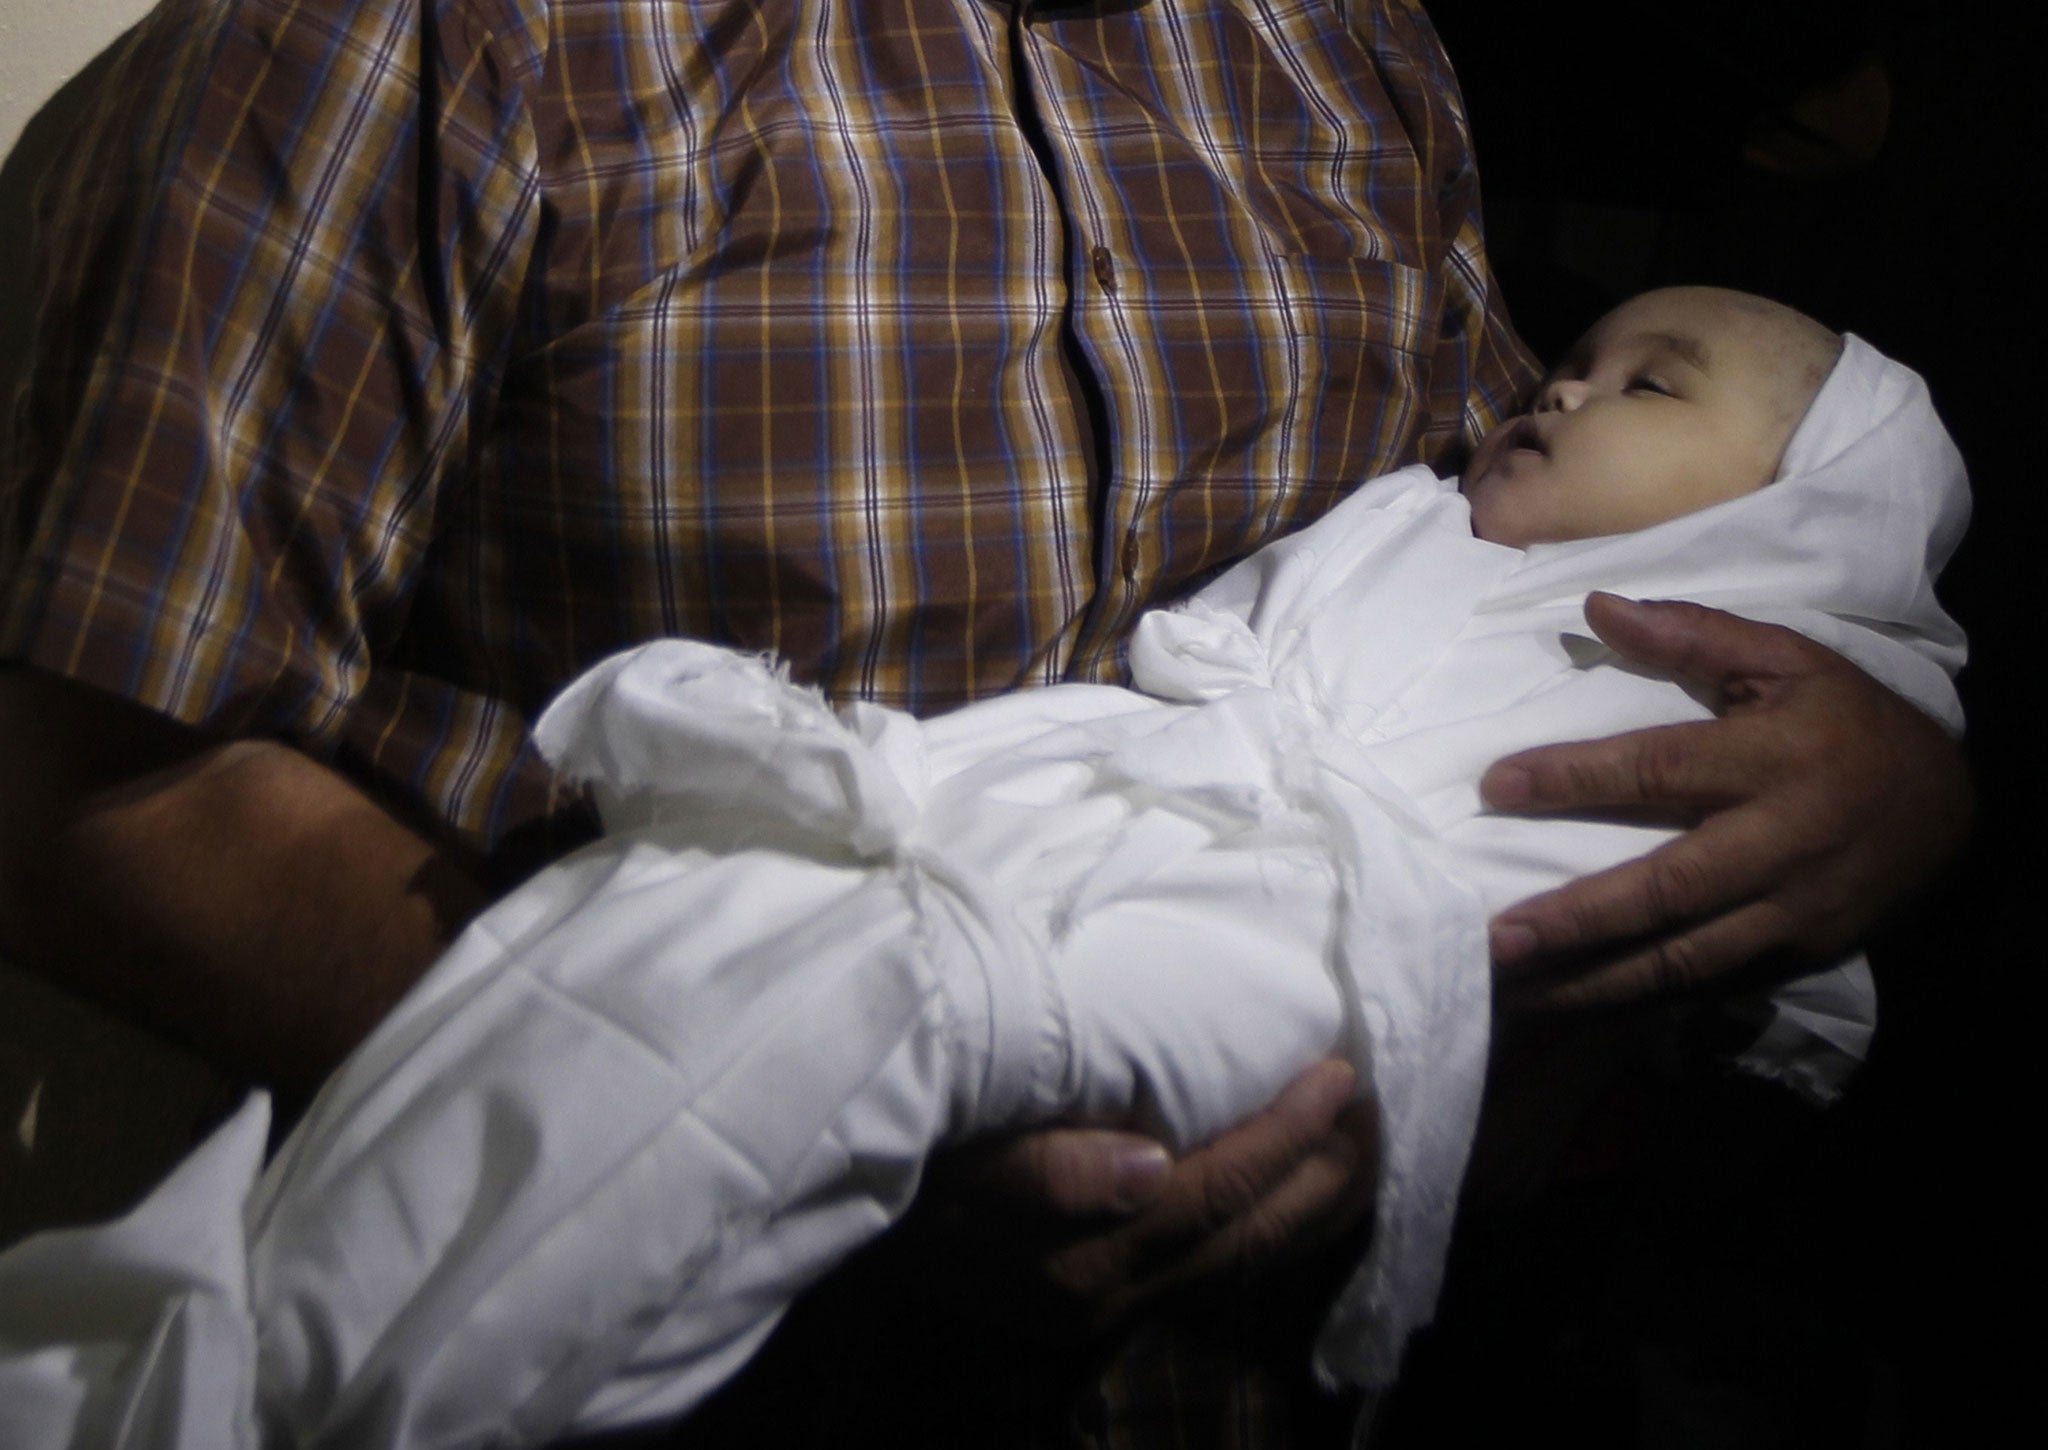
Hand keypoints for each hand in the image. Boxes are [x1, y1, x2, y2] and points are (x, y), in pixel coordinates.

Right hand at [920, 1060, 1375, 1339]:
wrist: (840, 1188)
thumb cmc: (905, 1148)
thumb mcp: (957, 1151)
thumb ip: (1050, 1170)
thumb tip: (1153, 1169)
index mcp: (1080, 1258)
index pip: (1215, 1193)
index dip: (1283, 1135)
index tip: (1338, 1074)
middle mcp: (1105, 1297)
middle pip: (1247, 1239)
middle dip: (1324, 1174)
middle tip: (1384, 1105)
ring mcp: (1104, 1308)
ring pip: (1241, 1263)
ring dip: (1310, 1203)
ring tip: (1363, 1142)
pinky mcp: (1097, 1302)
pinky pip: (1213, 1268)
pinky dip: (1267, 1224)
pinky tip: (1293, 1189)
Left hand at [1483, 594, 1970, 1009]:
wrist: (1949, 811)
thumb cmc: (1848, 723)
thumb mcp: (1788, 660)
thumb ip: (1693, 633)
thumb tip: (1597, 607)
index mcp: (1775, 760)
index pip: (1660, 769)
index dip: (1575, 779)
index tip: (1496, 786)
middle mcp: (1782, 844)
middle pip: (1668, 888)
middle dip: (1578, 919)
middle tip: (1496, 938)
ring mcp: (1791, 913)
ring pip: (1683, 958)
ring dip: (1593, 982)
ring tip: (1513, 989)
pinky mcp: (1794, 959)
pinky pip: (1706, 989)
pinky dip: (1636, 1004)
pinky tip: (1573, 1008)